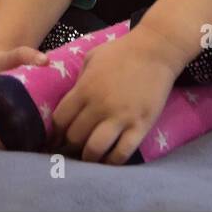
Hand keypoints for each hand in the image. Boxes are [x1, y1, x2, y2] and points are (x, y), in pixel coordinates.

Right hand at [0, 45, 48, 148]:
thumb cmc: (1, 61)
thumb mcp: (12, 56)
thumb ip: (27, 55)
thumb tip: (45, 60)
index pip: (0, 138)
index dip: (20, 143)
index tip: (41, 142)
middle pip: (4, 146)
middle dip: (24, 148)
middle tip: (48, 146)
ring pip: (5, 146)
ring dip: (22, 148)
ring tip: (46, 146)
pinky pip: (5, 141)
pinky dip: (18, 144)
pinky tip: (38, 145)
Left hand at [49, 28, 183, 164]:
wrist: (156, 50)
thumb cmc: (122, 51)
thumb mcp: (92, 58)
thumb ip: (78, 80)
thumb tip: (69, 100)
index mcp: (85, 89)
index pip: (60, 120)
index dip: (55, 133)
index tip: (56, 139)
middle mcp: (100, 106)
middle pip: (74, 137)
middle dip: (70, 146)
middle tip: (72, 150)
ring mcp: (121, 117)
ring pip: (95, 149)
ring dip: (88, 157)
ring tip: (89, 157)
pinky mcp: (140, 125)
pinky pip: (122, 152)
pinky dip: (112, 161)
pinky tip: (109, 160)